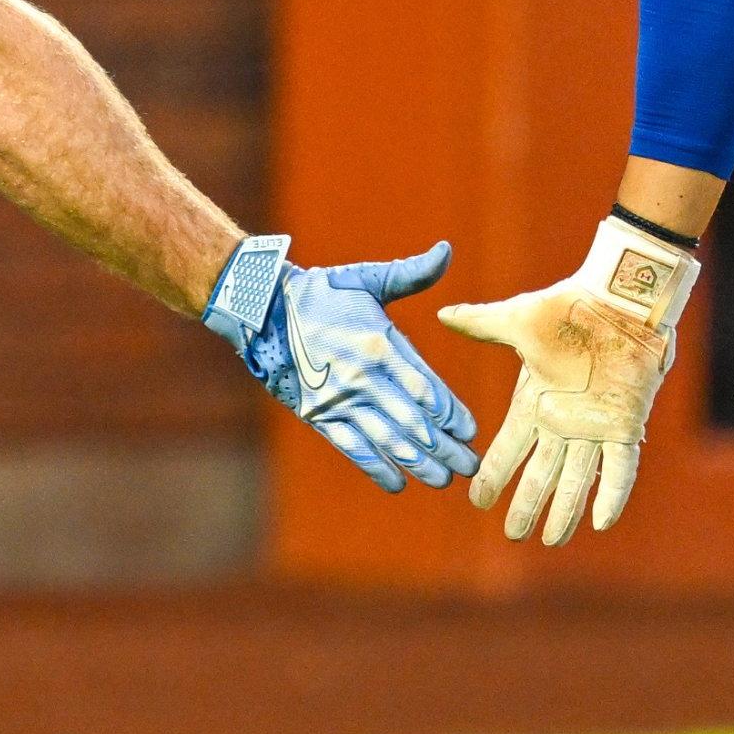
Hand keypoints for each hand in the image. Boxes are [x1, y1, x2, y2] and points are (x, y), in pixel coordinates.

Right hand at [219, 239, 479, 490]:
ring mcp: (340, 400)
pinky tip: (398, 483)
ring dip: (419, 464)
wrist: (262, 311)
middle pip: (414, 422)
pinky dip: (376, 467)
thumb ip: (411, 273)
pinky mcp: (319, 415)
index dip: (450, 414)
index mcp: (381, 344)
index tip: (471, 431)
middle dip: (445, 447)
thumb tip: (446, 250)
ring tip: (443, 479)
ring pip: (388, 440)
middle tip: (470, 466)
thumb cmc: (320, 292)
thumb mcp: (366, 279)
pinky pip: (352, 447)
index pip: (426, 388)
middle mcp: (364, 377)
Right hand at [439, 217, 698, 543]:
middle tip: (513, 535)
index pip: (509, 447)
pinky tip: (602, 523)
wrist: (619, 297)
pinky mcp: (625, 424)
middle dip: (526, 504)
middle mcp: (563, 421)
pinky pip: (619, 468)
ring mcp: (595, 425)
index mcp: (536, 401)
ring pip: (577, 478)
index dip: (494, 474)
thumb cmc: (569, 305)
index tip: (477, 499)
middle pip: (541, 473)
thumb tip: (442, 315)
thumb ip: (481, 323)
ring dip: (565, 510)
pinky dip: (612, 494)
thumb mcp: (518, 319)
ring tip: (552, 540)